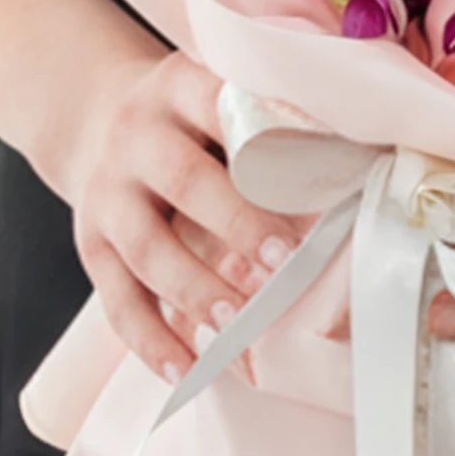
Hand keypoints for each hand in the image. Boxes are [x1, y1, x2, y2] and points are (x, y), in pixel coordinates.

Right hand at [61, 50, 305, 380]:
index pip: (218, 105)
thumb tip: (363, 164)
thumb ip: (272, 118)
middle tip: (280, 262)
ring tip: (238, 322)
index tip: (311, 183)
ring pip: (147, 248)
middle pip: (183, 180)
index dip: (265, 146)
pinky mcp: (91, 244)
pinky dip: (152, 341)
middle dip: (235, 224)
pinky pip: (116, 300)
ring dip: (196, 290)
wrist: (99, 116)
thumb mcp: (221, 92)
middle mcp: (136, 135)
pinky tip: (188, 369)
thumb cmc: (193, 117)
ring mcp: (107, 192)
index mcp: (179, 86)